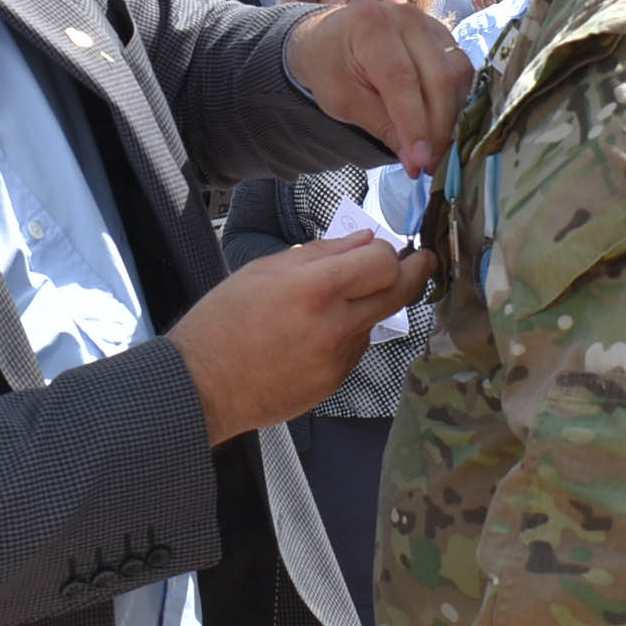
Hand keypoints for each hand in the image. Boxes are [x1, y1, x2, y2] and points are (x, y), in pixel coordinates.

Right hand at [170, 233, 434, 444]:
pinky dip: (345, 336)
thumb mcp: (263, 271)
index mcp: (315, 289)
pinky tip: (310, 336)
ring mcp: (339, 359)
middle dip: (417, 272)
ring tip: (327, 306)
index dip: (386, 250)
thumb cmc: (223, 322)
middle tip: (422, 260)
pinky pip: (354, 350)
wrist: (202, 386)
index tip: (386, 248)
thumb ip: (321, 253)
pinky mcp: (335, 383)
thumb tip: (364, 240)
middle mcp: (335, 326)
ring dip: (367, 307)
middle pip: (400, 293)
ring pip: (375, 322)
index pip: (383, 260)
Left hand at [286, 0, 473, 175]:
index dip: (415, 123)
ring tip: (436, 150)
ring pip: (458, 74)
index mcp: (372, 28)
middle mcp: (407, 18)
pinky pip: (461, 71)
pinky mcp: (444, 35)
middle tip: (429, 164)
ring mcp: (429, 24)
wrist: (331, 36)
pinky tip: (443, 126)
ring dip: (451, 118)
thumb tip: (415, 160)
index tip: (420, 160)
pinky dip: (456, 102)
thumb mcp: (341, 100)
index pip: (402, 80)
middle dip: (438, 127)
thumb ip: (380, 125)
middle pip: (439, 76)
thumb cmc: (330, 66)